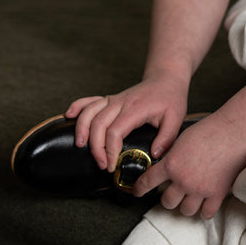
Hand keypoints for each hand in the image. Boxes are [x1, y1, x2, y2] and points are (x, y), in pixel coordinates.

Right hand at [65, 77, 186, 172]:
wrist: (166, 78)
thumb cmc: (171, 98)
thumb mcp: (176, 118)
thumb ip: (167, 138)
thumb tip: (154, 155)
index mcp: (135, 109)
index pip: (115, 131)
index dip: (110, 150)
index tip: (113, 165)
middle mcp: (121, 102)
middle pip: (98, 124)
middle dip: (95, 147)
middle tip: (102, 164)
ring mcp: (114, 99)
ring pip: (90, 112)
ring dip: (81, 128)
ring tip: (80, 145)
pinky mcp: (111, 98)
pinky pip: (89, 100)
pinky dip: (77, 106)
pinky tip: (69, 115)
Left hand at [131, 112, 245, 219]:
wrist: (234, 132)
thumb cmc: (210, 130)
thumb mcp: (182, 139)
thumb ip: (172, 156)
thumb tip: (167, 167)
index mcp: (171, 164)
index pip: (148, 182)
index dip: (139, 189)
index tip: (137, 192)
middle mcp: (183, 180)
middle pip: (167, 202)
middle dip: (168, 197)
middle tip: (173, 192)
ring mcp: (200, 189)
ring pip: (185, 210)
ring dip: (186, 205)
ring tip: (190, 199)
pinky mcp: (217, 194)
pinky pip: (206, 213)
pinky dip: (204, 210)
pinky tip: (205, 204)